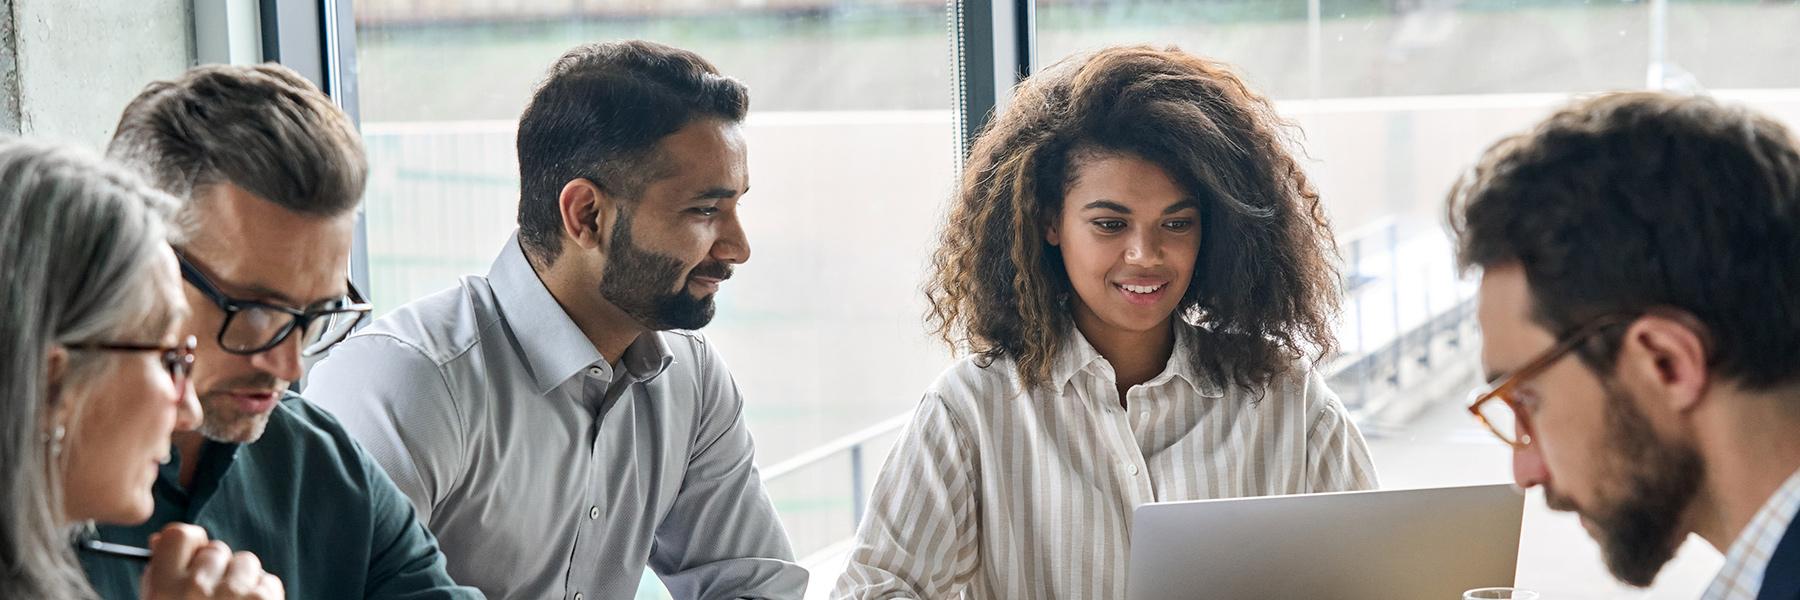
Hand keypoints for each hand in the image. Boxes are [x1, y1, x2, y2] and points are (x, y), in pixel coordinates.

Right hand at [139, 523, 284, 599]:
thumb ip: (159, 575)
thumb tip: (160, 539)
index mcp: (164, 589)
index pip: (180, 535)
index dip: (189, 545)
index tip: (192, 557)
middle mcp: (197, 588)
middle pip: (216, 549)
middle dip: (217, 569)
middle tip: (212, 597)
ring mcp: (234, 593)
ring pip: (245, 561)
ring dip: (241, 580)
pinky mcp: (264, 599)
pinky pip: (268, 580)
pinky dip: (262, 595)